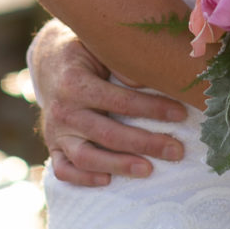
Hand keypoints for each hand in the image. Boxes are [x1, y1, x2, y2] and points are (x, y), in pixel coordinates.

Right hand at [29, 19, 187, 184]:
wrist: (47, 62)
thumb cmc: (85, 53)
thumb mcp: (99, 48)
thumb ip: (121, 63)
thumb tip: (151, 80)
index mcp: (76, 82)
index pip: (120, 101)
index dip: (152, 109)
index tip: (181, 114)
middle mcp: (64, 110)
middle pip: (107, 133)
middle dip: (145, 143)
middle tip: (176, 151)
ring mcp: (55, 131)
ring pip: (86, 157)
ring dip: (119, 165)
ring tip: (149, 170)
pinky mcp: (53, 146)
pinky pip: (63, 170)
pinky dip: (83, 179)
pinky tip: (108, 180)